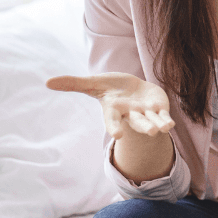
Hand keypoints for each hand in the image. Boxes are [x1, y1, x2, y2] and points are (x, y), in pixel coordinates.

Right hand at [46, 72, 174, 139]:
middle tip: (150, 132)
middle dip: (142, 126)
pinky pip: (162, 117)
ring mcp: (145, 113)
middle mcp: (130, 114)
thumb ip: (74, 84)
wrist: (133, 89)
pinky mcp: (158, 109)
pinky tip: (170, 124)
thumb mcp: (94, 83)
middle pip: (136, 122)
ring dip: (157, 125)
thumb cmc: (111, 87)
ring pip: (151, 121)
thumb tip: (47, 82)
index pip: (112, 120)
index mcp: (114, 109)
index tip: (117, 135)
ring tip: (162, 129)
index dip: (114, 126)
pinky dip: (166, 121)